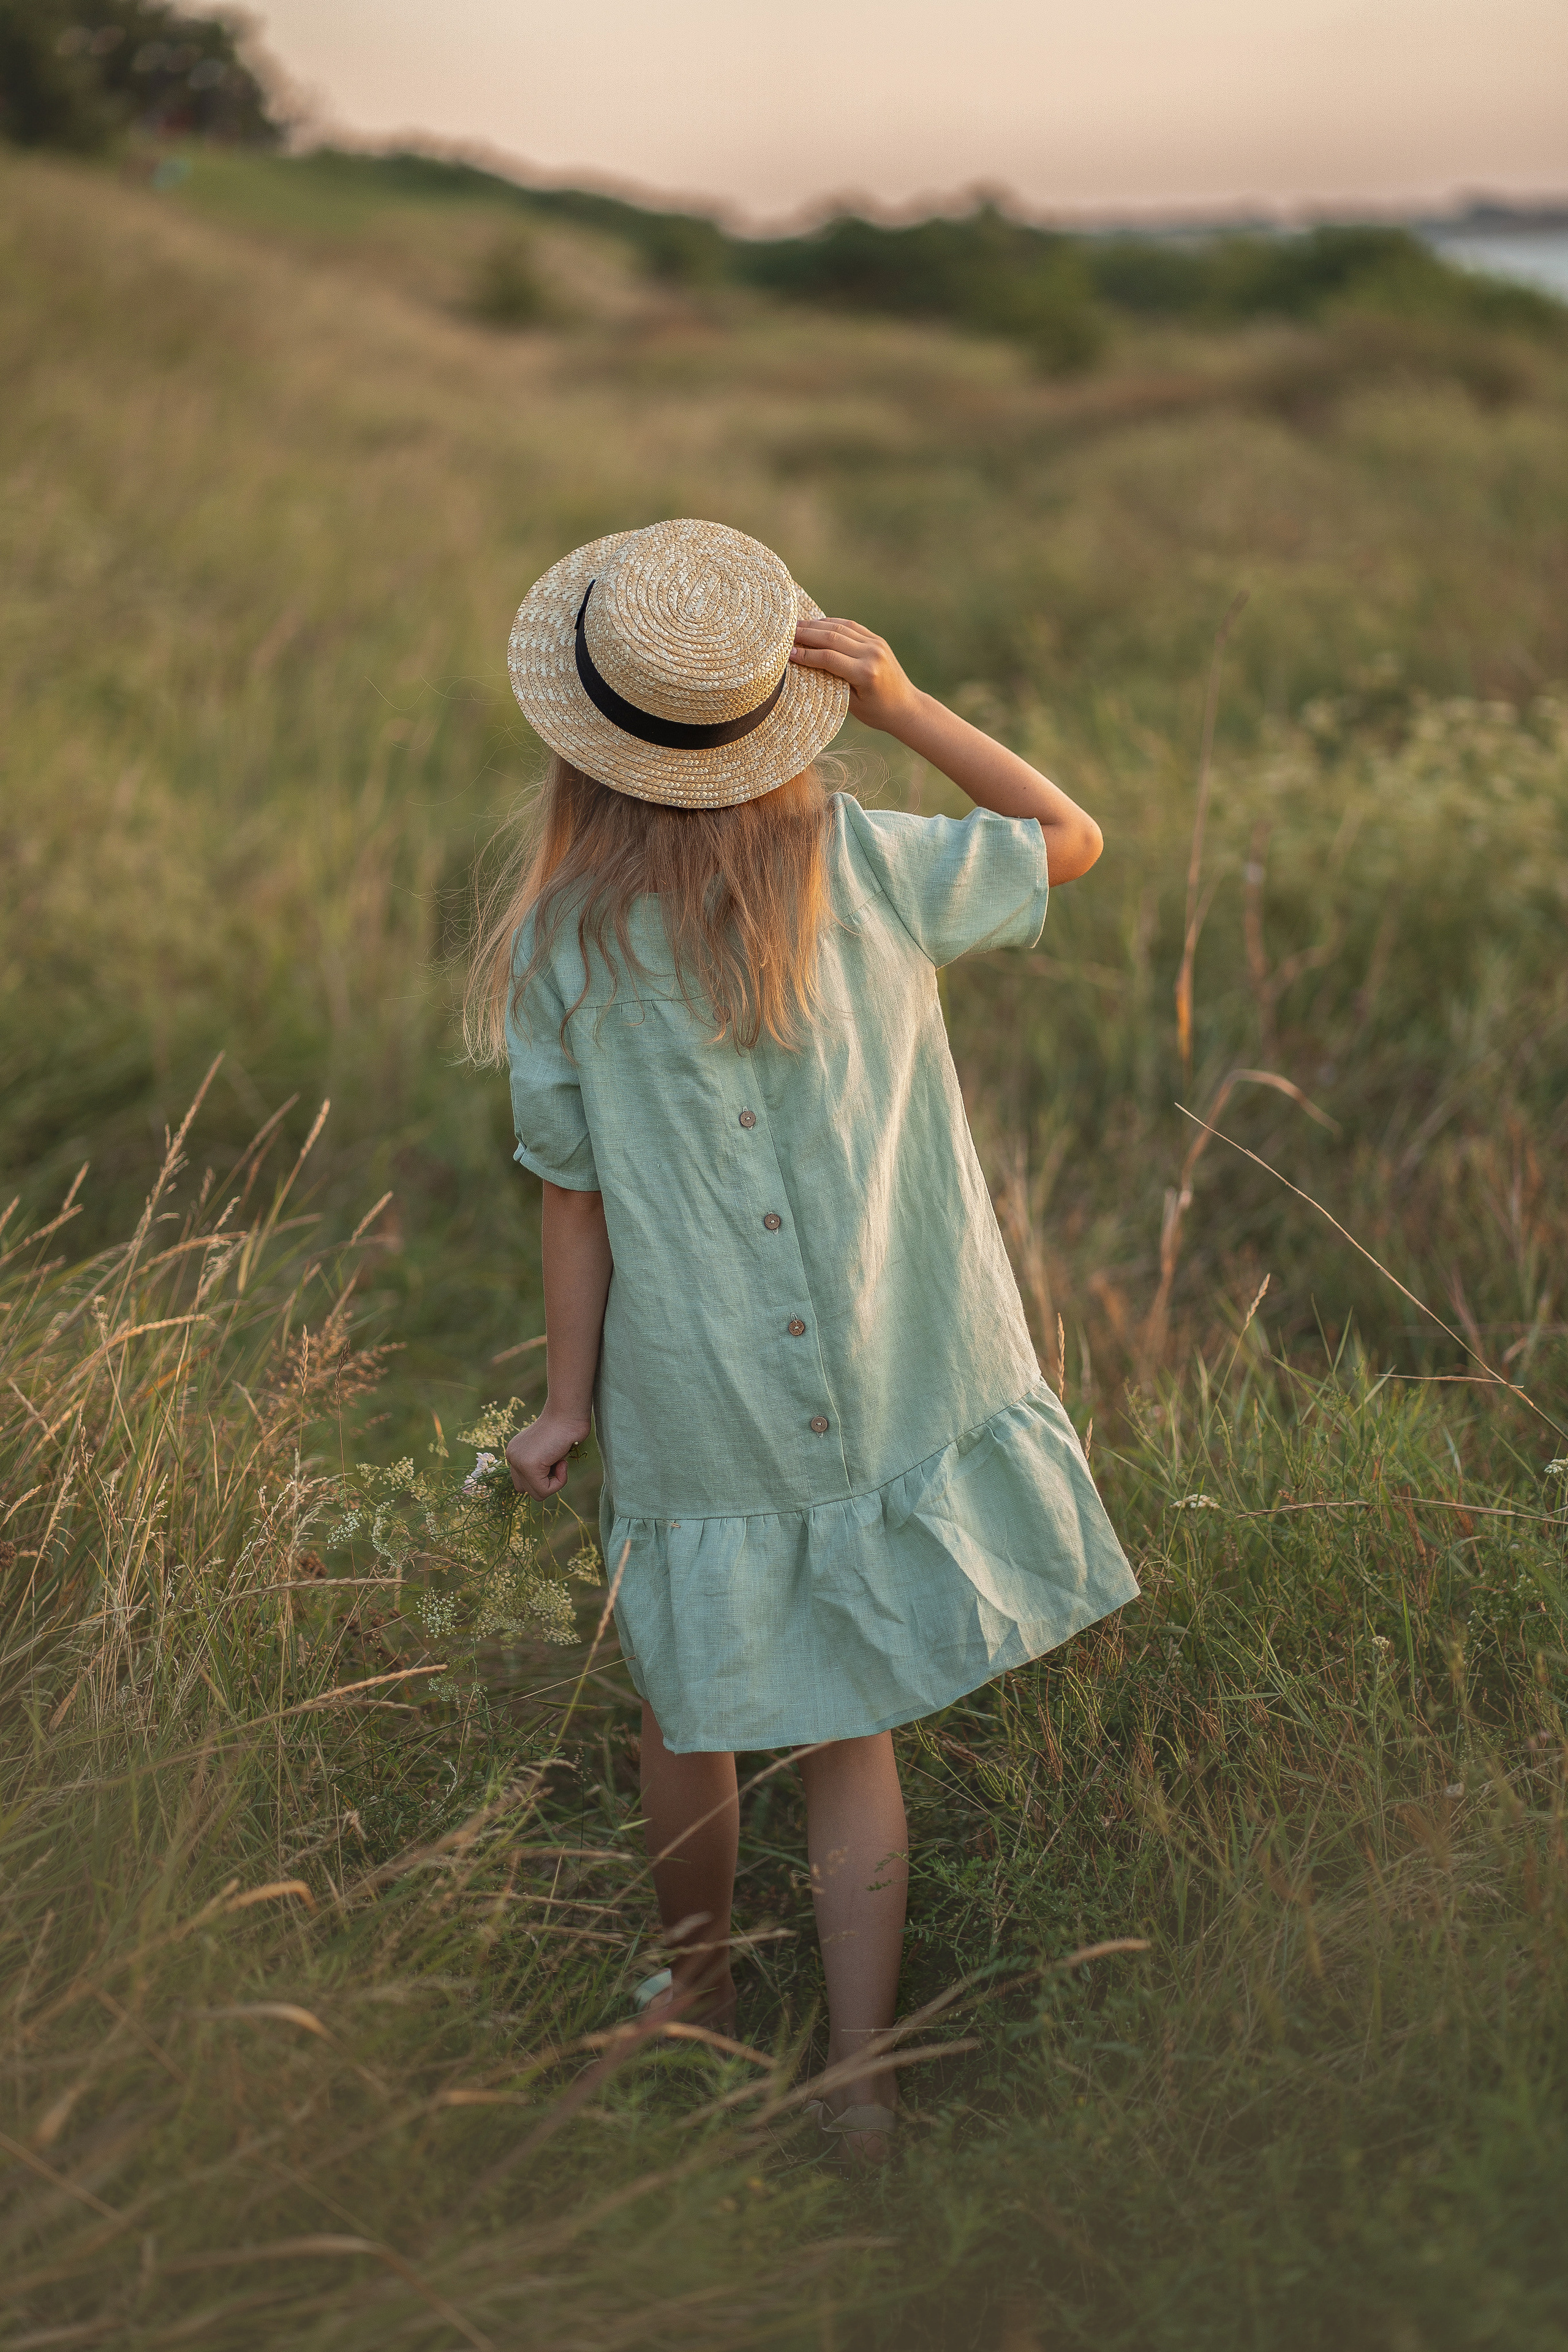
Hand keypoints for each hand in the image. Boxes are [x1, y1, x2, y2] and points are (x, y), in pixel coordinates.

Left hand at [505, 1406, 589, 1500]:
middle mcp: (512, 1457)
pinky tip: (562, 1462)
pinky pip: (544, 1491)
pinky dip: (560, 1481)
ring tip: (560, 1462)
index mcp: (515, 1452)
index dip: (543, 1477)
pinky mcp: (528, 1466)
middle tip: (557, 1462)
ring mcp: (518, 1461)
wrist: (569, 1413)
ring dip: (554, 1483)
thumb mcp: (549, 1450)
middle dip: (546, 1482)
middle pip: (527, 1490)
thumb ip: (541, 1464)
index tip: (555, 1459)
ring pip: (536, 1494)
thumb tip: (543, 1483)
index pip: (523, 1481)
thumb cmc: (566, 1427)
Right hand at [790, 617, 923, 737]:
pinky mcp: (877, 640)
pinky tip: (817, 624)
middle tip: (786, 634)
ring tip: (797, 626)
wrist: (906, 707)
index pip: (828, 658)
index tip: (787, 653)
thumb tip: (805, 667)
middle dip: (806, 634)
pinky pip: (851, 627)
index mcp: (865, 673)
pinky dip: (832, 623)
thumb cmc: (877, 713)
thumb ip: (831, 683)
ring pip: (840, 628)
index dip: (805, 654)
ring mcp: (876, 644)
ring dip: (816, 625)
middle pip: (832, 638)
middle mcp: (872, 654)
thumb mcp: (851, 705)